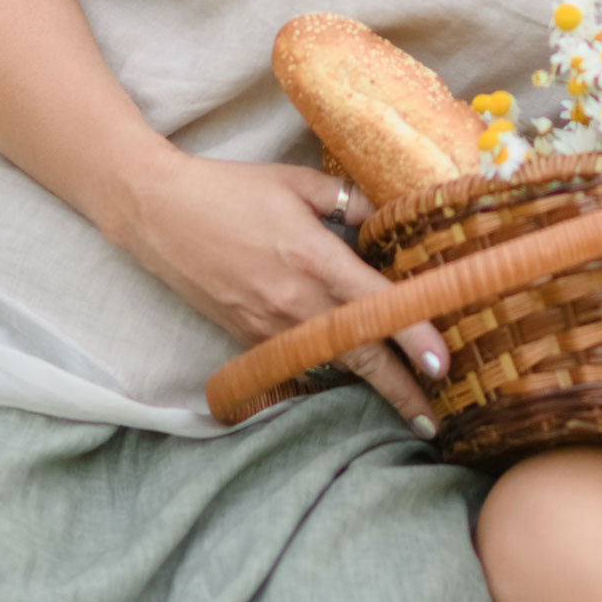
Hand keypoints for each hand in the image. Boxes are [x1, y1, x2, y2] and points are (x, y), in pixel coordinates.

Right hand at [121, 152, 449, 431]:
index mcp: (314, 259)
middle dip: (400, 390)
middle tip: (436, 419)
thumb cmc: (229, 189)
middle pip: (359, 354)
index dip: (412, 337)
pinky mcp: (246, 338)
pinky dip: (326, 372)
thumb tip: (389, 213)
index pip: (376, 305)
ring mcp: (268, 326)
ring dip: (368, 384)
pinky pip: (297, 363)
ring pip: (331, 364)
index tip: (443, 365)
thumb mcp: (295, 181)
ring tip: (407, 403)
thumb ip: (348, 198)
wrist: (158, 214)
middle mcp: (295, 302)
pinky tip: (349, 381)